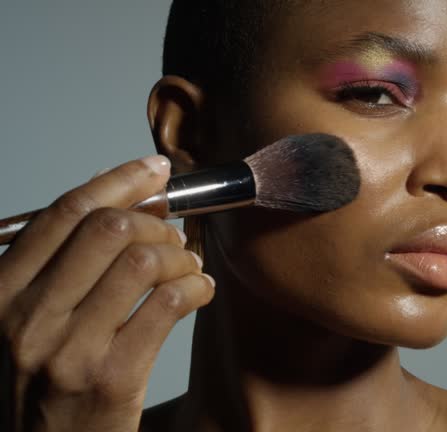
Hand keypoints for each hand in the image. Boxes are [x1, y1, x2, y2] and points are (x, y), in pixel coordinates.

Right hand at [0, 156, 214, 431]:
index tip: (155, 170)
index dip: (118, 181)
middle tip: (174, 234)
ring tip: (188, 267)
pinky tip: (199, 291)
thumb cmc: (41, 384)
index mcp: (0, 292)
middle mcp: (27, 317)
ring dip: (181, 255)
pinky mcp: (112, 378)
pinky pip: (169, 303)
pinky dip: (196, 286)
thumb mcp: (27, 318)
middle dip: (156, 221)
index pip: (65, 212)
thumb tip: (114, 195)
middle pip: (109, 228)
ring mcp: (69, 349)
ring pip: (144, 260)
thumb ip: (60, 261)